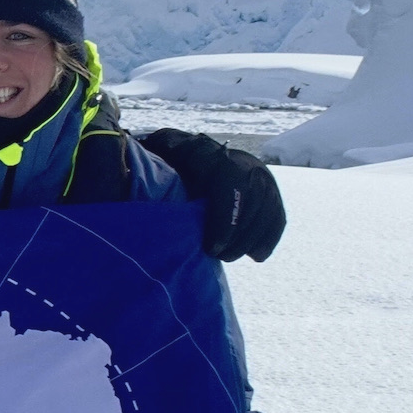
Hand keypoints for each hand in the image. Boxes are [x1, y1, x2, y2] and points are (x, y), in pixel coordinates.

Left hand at [138, 129, 285, 262]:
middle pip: (252, 203)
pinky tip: (256, 255)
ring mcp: (262, 175)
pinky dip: (269, 237)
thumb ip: (153, 179)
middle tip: (218, 256)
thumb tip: (135, 188)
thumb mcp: (159, 169)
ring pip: (267, 211)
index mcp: (213, 156)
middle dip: (237, 236)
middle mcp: (243, 162)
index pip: (230, 187)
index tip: (211, 247)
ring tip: (231, 256)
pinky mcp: (272, 191)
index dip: (225, 221)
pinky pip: (277, 216)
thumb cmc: (168, 169)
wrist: (192, 156)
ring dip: (252, 239)